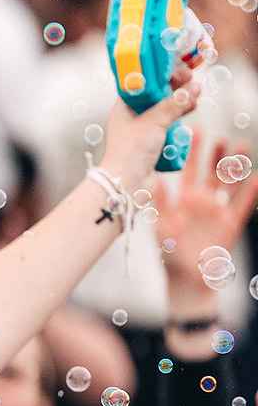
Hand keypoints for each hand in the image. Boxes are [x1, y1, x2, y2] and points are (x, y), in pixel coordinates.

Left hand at [98, 68, 199, 192]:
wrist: (127, 183)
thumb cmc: (131, 150)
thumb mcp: (154, 122)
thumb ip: (174, 104)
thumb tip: (193, 88)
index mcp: (124, 108)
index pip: (143, 86)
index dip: (160, 77)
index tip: (177, 71)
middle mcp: (131, 118)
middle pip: (156, 98)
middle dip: (174, 90)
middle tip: (192, 80)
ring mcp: (142, 132)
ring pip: (164, 114)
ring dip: (179, 105)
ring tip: (196, 96)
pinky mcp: (151, 145)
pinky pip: (168, 129)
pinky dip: (178, 122)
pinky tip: (190, 115)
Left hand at [155, 133, 256, 282]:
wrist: (187, 276)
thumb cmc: (170, 251)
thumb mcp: (163, 224)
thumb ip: (163, 203)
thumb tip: (157, 180)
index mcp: (183, 198)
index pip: (188, 169)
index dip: (192, 151)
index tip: (195, 129)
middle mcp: (202, 201)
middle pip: (211, 171)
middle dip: (216, 153)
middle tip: (220, 135)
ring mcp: (218, 211)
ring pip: (229, 183)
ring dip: (235, 166)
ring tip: (240, 145)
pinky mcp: (231, 223)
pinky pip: (244, 205)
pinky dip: (252, 192)